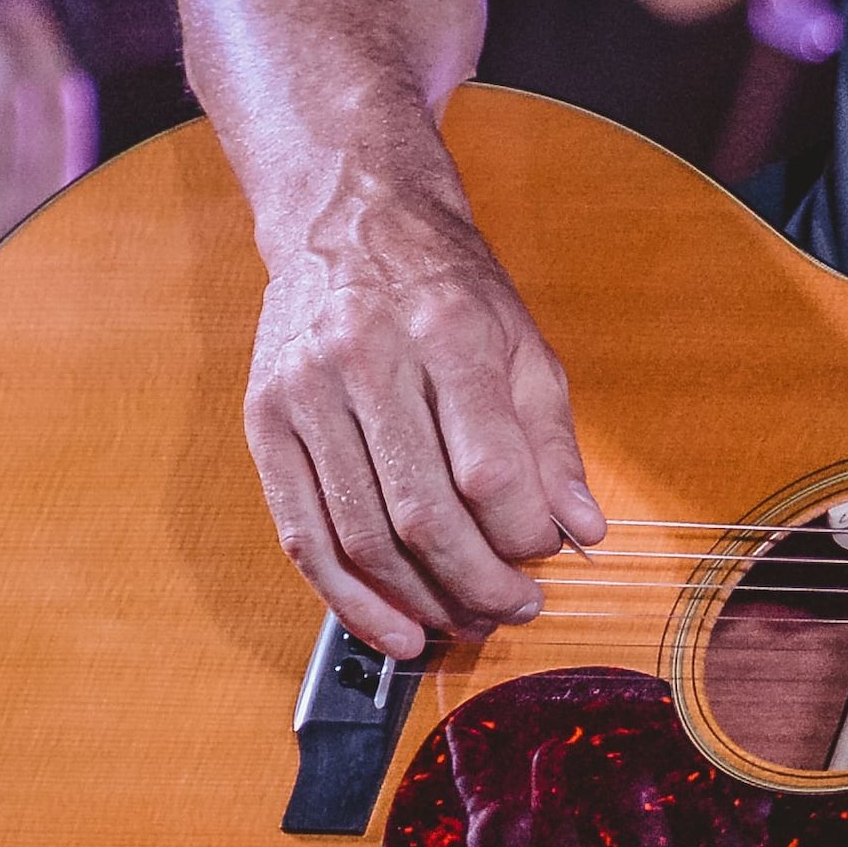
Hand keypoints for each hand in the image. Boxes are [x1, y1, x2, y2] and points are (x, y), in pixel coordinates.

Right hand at [242, 177, 603, 659]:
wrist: (345, 218)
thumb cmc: (444, 285)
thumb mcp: (521, 342)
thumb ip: (551, 441)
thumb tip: (583, 530)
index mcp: (446, 334)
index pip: (488, 470)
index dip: (523, 535)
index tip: (548, 556)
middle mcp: (366, 361)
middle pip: (422, 513)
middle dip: (477, 583)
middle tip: (513, 610)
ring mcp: (305, 394)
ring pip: (360, 535)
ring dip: (418, 601)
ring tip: (465, 623)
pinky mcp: (265, 421)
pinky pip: (302, 533)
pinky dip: (347, 598)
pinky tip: (392, 629)